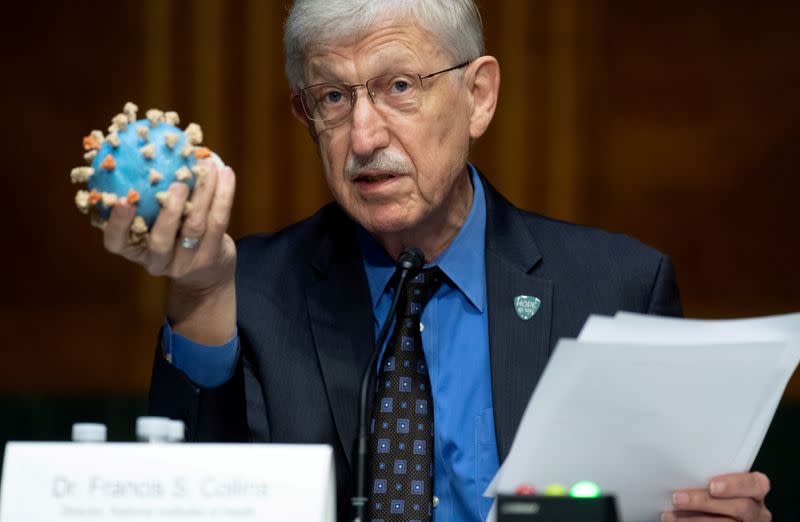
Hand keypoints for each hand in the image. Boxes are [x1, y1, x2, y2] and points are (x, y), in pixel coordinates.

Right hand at [103, 160, 236, 343]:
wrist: (207, 272)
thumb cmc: (173, 234)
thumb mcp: (152, 220)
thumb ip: (145, 194)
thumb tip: (145, 141)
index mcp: (134, 249)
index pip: (116, 243)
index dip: (116, 224)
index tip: (121, 200)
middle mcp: (157, 262)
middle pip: (161, 240)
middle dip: (169, 212)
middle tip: (177, 184)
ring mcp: (186, 263)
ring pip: (195, 227)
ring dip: (203, 193)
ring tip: (208, 167)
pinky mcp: (212, 257)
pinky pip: (219, 222)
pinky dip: (223, 195)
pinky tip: (226, 173)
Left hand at [663, 472, 770, 520]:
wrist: (715, 512)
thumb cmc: (714, 492)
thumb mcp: (719, 482)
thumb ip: (708, 477)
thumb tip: (681, 469)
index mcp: (755, 490)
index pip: (755, 484)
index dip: (735, 485)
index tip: (712, 485)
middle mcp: (757, 511)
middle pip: (738, 507)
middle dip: (704, 502)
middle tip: (677, 498)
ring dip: (694, 519)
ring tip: (671, 515)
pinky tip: (676, 521)